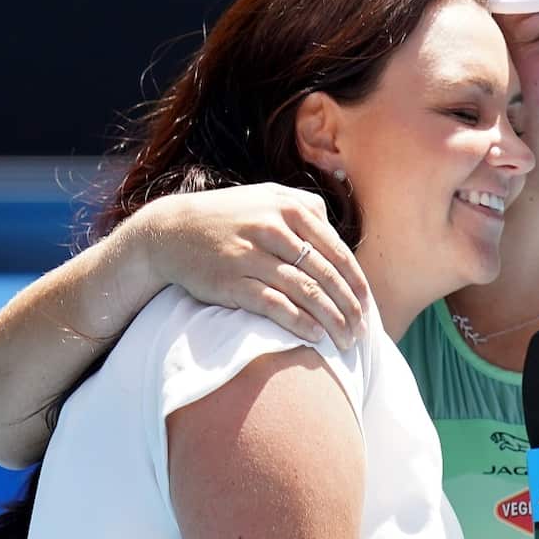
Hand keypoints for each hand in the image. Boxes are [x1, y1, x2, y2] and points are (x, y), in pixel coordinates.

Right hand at [133, 183, 369, 348]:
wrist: (171, 230)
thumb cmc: (227, 216)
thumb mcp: (265, 196)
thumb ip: (303, 206)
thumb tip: (337, 231)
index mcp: (288, 209)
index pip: (336, 252)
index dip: (356, 283)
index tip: (367, 306)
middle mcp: (273, 230)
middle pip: (325, 275)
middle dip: (349, 308)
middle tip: (362, 332)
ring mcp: (252, 256)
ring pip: (306, 292)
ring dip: (331, 320)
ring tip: (345, 341)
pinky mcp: (232, 281)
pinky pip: (275, 305)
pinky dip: (300, 322)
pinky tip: (315, 336)